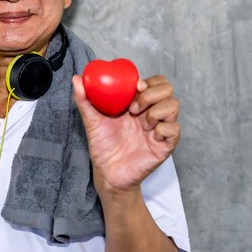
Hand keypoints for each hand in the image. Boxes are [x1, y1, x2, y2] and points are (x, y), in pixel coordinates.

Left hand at [72, 74, 179, 194]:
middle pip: (168, 90)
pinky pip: (174, 129)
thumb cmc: (102, 146)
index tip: (137, 87)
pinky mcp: (165, 145)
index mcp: (138, 104)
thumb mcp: (91, 120)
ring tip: (142, 123)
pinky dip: (163, 129)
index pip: (156, 82)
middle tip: (134, 108)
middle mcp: (151, 113)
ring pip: (174, 106)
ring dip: (157, 111)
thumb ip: (84, 99)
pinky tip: (150, 136)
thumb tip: (76, 79)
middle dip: (152, 94)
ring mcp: (160, 128)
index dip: (150, 81)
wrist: (107, 173)